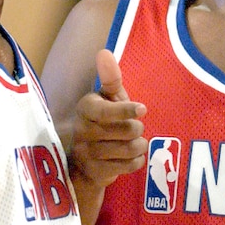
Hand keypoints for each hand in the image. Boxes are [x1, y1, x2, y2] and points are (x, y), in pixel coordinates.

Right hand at [70, 50, 147, 187]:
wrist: (87, 161)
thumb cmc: (104, 122)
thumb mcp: (108, 98)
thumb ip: (110, 77)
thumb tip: (104, 52)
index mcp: (85, 108)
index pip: (107, 111)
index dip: (127, 110)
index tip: (142, 109)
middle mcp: (82, 130)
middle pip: (126, 131)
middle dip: (138, 130)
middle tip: (135, 130)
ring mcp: (87, 153)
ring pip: (129, 149)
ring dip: (139, 146)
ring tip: (134, 143)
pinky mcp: (96, 172)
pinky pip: (129, 166)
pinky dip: (136, 161)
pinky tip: (131, 157)